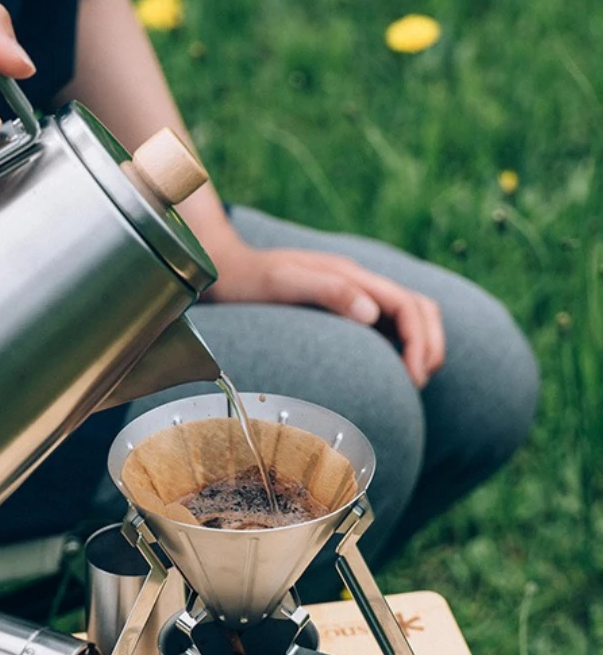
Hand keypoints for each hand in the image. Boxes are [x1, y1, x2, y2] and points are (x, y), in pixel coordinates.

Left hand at [209, 241, 444, 387]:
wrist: (224, 272)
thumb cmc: (250, 281)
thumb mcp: (283, 283)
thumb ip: (328, 291)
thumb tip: (371, 313)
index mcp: (350, 275)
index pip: (406, 304)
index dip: (420, 341)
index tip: (415, 376)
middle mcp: (357, 282)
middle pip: (417, 308)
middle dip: (429, 344)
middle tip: (420, 382)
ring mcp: (350, 294)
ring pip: (406, 315)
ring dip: (420, 344)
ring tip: (413, 380)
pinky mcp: (340, 308)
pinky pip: (383, 325)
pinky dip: (398, 346)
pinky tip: (388, 371)